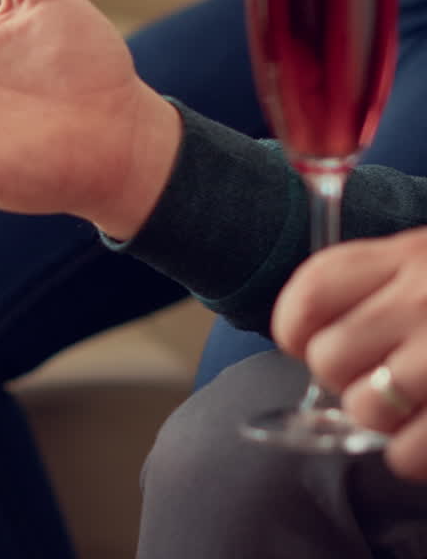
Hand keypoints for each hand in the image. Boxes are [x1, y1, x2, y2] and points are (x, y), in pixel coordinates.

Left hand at [274, 227, 426, 482]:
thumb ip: (377, 286)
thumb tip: (308, 338)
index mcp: (412, 254)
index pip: (314, 291)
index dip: (296, 327)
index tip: (308, 341)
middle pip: (329, 356)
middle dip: (345, 378)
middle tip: (379, 376)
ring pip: (366, 407)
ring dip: (382, 419)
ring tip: (413, 405)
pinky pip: (410, 451)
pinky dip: (412, 455)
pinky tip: (426, 437)